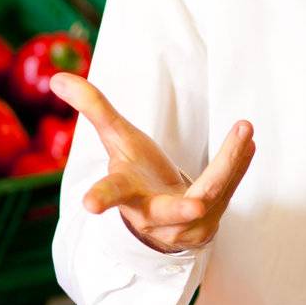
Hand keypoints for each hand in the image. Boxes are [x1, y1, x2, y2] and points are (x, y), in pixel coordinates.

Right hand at [51, 72, 255, 253]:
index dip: (100, 198)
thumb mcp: (117, 139)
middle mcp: (152, 216)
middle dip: (183, 208)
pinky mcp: (207, 226)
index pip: (110, 193)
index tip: (88, 204)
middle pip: (169, 210)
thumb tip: (58, 78)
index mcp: (125, 193)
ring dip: (230, 161)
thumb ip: (94, 109)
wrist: (159, 216)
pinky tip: (248, 141)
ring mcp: (182, 226)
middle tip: (197, 203)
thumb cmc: (135, 172)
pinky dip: (239, 165)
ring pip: (212, 193)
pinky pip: (228, 192)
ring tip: (244, 128)